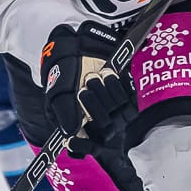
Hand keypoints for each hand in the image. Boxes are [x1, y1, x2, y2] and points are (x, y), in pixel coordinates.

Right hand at [40, 22, 135, 156]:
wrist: (81, 43)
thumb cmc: (65, 67)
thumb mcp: (58, 89)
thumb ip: (64, 112)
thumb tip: (70, 135)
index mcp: (77, 122)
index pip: (84, 147)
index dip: (83, 148)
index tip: (78, 144)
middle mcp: (95, 120)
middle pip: (105, 129)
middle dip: (94, 105)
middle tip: (84, 88)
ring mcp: (112, 109)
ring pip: (119, 116)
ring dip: (106, 92)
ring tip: (96, 76)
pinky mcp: (126, 96)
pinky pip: (131, 103)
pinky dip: (120, 87)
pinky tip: (110, 75)